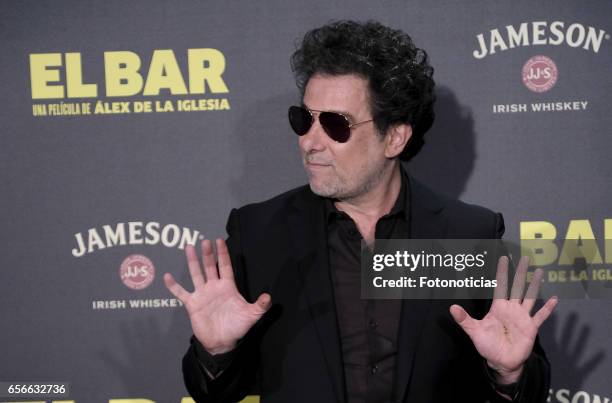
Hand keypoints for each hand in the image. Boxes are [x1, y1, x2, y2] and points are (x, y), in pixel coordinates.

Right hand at [164, 238, 271, 353]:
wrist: (222, 342)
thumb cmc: (237, 327)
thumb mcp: (251, 316)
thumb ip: (260, 306)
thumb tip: (268, 297)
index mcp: (228, 287)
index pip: (225, 266)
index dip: (223, 254)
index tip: (220, 241)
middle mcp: (214, 287)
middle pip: (210, 267)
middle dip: (208, 254)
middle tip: (205, 241)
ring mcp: (202, 294)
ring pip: (196, 274)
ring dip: (192, 262)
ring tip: (189, 247)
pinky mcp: (192, 304)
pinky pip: (181, 293)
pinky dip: (174, 286)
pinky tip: (167, 277)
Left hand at [450, 256, 557, 382]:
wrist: (501, 362)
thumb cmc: (488, 345)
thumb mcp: (474, 331)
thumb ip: (464, 319)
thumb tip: (452, 308)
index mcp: (498, 307)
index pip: (500, 285)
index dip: (502, 272)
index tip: (504, 258)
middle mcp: (511, 309)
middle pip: (517, 287)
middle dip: (520, 273)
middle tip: (525, 258)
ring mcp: (522, 317)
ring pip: (529, 297)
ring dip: (535, 285)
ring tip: (540, 272)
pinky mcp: (531, 327)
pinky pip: (540, 316)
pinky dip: (547, 308)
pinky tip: (554, 299)